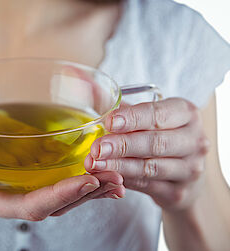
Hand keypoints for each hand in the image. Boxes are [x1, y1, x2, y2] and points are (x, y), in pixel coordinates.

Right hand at [0, 127, 125, 219]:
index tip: (87, 181)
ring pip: (61, 197)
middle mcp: (10, 200)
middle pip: (55, 205)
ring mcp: (19, 191)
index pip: (32, 205)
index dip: (62, 195)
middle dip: (86, 194)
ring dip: (91, 190)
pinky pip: (57, 185)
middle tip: (115, 178)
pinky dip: (81, 181)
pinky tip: (100, 174)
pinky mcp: (26, 179)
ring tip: (117, 178)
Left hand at [85, 98, 209, 210]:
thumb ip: (121, 107)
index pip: (159, 114)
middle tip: (97, 148)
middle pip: (155, 143)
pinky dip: (123, 180)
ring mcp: (190, 169)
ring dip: (119, 166)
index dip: (133, 118)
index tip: (109, 122)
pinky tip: (105, 176)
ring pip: (150, 167)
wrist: (184, 173)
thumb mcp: (147, 116)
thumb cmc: (159, 135)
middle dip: (122, 145)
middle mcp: (195, 141)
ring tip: (95, 164)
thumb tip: (89, 91)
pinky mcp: (179, 192)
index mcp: (187, 114)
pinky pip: (146, 185)